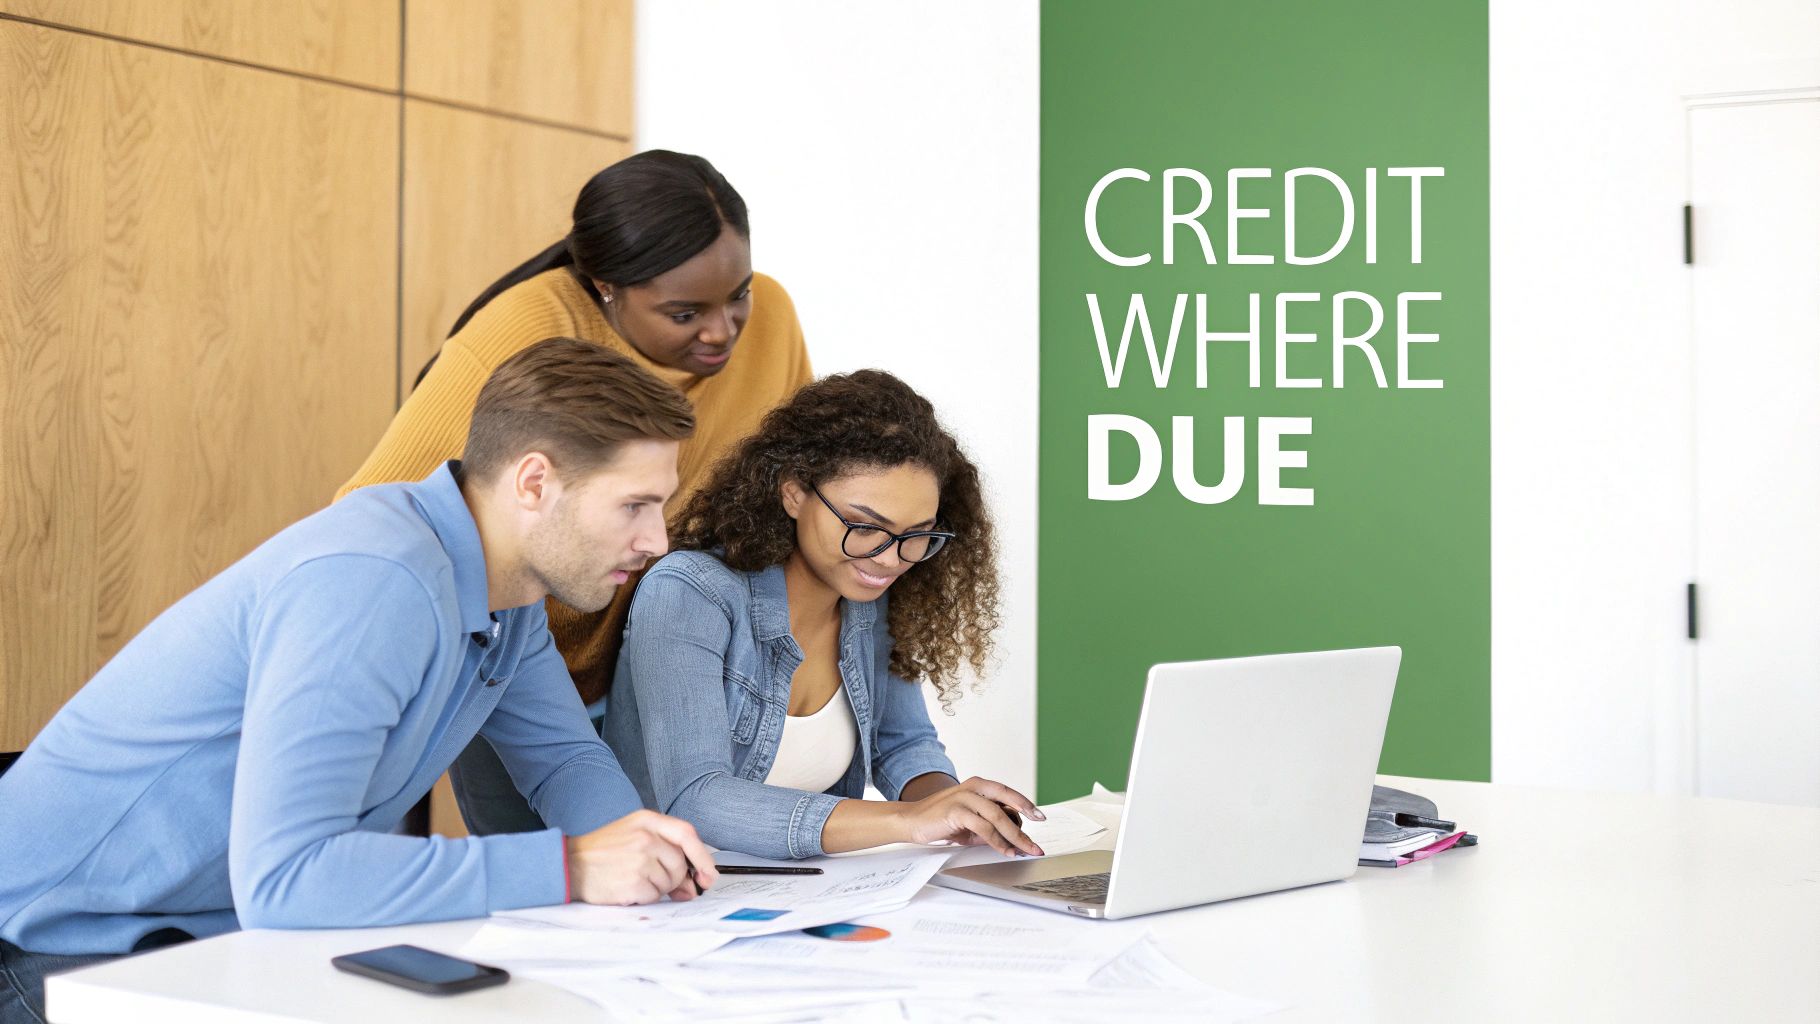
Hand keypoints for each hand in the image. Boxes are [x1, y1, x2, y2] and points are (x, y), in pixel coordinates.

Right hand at [565, 809, 719, 904]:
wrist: (568, 864)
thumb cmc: (601, 851)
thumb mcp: (633, 834)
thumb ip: (664, 850)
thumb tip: (694, 881)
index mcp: (646, 820)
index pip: (687, 834)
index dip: (702, 856)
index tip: (708, 873)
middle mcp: (645, 837)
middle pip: (680, 863)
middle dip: (675, 878)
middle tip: (656, 881)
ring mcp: (639, 860)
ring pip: (668, 882)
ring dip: (657, 888)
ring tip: (633, 878)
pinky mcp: (632, 882)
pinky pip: (654, 896)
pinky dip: (644, 898)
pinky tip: (627, 888)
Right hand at [894, 776, 1045, 856]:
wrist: (912, 821)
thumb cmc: (941, 820)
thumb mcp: (970, 822)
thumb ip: (989, 825)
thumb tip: (1012, 838)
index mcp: (978, 785)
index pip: (1008, 792)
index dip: (1025, 804)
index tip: (1039, 816)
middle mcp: (973, 787)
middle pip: (1007, 803)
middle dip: (1025, 823)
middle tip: (1036, 840)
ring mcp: (965, 797)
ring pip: (998, 817)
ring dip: (1014, 837)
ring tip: (1024, 851)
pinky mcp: (957, 811)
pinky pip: (984, 827)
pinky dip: (997, 841)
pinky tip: (1005, 850)